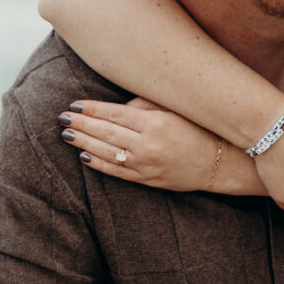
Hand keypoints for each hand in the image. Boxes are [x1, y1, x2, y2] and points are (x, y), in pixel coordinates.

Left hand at [57, 98, 220, 190]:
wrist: (220, 162)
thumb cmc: (201, 128)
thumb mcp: (177, 109)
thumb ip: (147, 105)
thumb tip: (120, 108)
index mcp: (156, 123)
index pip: (115, 114)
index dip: (93, 109)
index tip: (75, 104)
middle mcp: (148, 145)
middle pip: (106, 133)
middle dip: (82, 124)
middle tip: (62, 117)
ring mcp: (146, 165)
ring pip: (107, 153)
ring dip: (84, 142)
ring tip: (67, 134)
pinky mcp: (147, 180)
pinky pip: (116, 172)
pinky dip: (98, 164)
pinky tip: (84, 156)